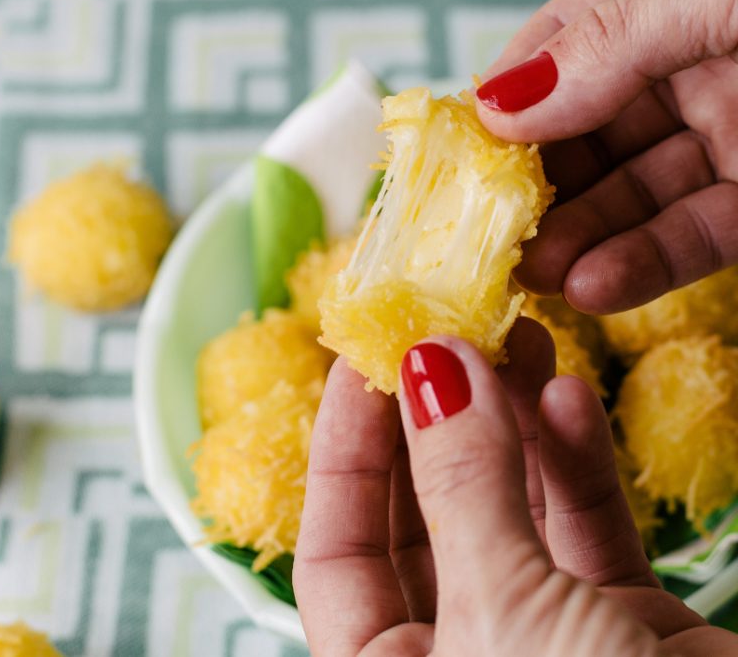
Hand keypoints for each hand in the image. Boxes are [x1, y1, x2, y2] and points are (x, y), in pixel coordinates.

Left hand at [293, 320, 737, 655]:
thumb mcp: (505, 613)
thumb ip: (464, 488)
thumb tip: (426, 369)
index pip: (335, 550)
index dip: (341, 451)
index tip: (358, 359)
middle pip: (422, 521)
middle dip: (432, 424)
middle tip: (441, 333)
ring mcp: (542, 644)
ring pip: (510, 515)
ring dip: (510, 426)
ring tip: (509, 337)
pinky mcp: (624, 636)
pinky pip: (587, 537)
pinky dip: (578, 466)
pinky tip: (565, 395)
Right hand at [473, 0, 737, 313]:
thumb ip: (610, 42)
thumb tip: (494, 105)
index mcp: (659, 4)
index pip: (555, 56)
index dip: (502, 107)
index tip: (455, 162)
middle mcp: (683, 69)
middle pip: (579, 139)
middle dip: (529, 192)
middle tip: (483, 241)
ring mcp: (724, 135)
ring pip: (629, 198)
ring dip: (574, 243)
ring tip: (531, 279)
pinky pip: (694, 238)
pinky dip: (640, 269)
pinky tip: (590, 290)